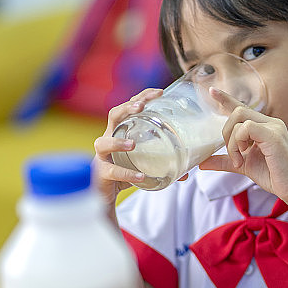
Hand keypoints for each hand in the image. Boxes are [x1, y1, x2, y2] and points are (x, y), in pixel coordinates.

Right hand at [93, 88, 163, 207]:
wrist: (105, 195)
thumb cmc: (123, 173)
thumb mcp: (143, 164)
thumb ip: (162, 165)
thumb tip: (187, 173)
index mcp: (121, 131)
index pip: (128, 107)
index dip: (141, 97)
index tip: (159, 92)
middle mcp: (108, 139)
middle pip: (113, 116)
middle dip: (126, 108)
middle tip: (141, 107)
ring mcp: (102, 156)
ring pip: (103, 143)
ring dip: (118, 142)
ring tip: (133, 144)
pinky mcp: (101, 174)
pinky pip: (112, 172)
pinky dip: (127, 174)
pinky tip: (140, 176)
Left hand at [199, 87, 287, 203]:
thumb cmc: (273, 176)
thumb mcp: (244, 166)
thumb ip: (225, 161)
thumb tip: (202, 163)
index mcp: (264, 126)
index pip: (243, 107)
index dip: (226, 98)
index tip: (211, 91)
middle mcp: (270, 122)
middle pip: (237, 111)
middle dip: (226, 133)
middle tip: (233, 155)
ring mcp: (273, 126)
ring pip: (239, 119)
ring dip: (232, 142)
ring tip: (239, 160)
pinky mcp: (274, 135)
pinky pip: (246, 128)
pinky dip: (238, 143)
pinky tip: (243, 158)